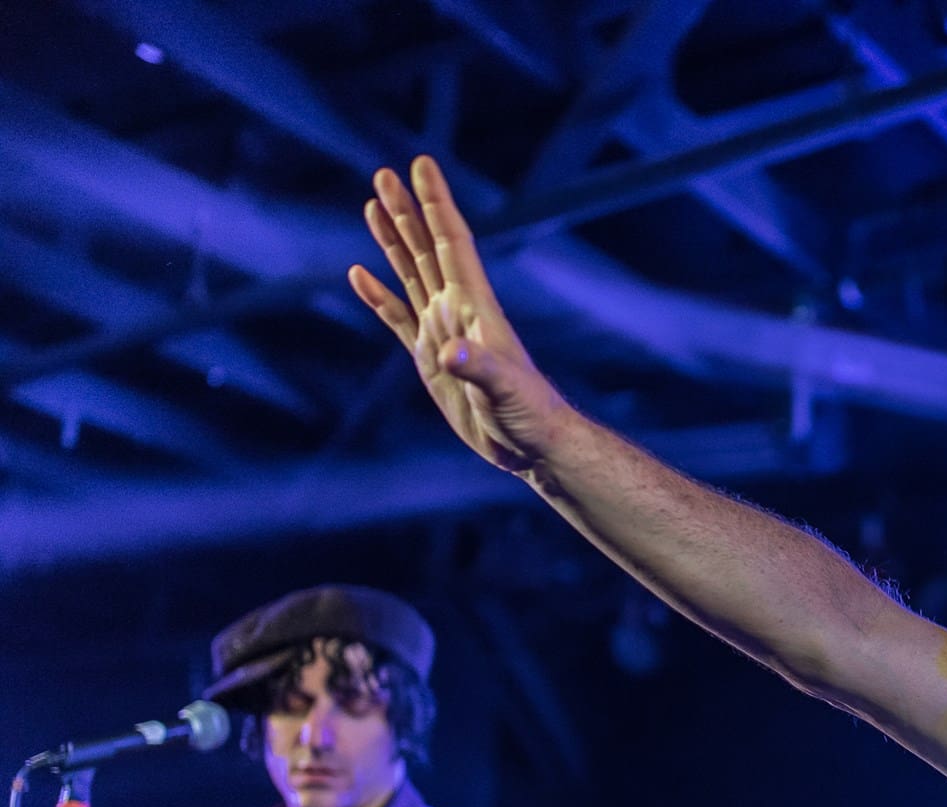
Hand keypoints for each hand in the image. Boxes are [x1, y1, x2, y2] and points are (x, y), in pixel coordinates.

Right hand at [349, 156, 574, 473]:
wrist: (530, 446)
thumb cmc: (528, 415)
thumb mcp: (504, 391)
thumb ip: (478, 368)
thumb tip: (448, 354)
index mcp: (475, 308)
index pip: (452, 243)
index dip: (437, 204)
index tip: (422, 166)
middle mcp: (456, 312)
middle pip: (426, 249)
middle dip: (406, 211)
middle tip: (383, 174)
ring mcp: (441, 332)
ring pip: (410, 274)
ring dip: (392, 241)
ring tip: (372, 204)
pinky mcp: (428, 359)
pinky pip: (396, 318)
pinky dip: (378, 295)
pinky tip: (359, 273)